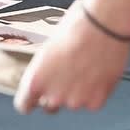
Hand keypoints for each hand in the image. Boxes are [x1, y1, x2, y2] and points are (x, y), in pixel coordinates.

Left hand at [14, 0, 129, 113]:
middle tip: (66, 75)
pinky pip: (91, 102)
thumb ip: (46, 69)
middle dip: (56, 94)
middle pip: (49, 106)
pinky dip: (95, 92)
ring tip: (85, 67)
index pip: (24, 104)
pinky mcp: (96, 101)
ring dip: (77, 92)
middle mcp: (53, 95)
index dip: (30, 100)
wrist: (105, 23)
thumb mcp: (49, 47)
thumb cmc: (77, 26)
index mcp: (35, 79)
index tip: (34, 97)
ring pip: (73, 102)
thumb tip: (49, 75)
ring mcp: (76, 101)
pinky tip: (97, 72)